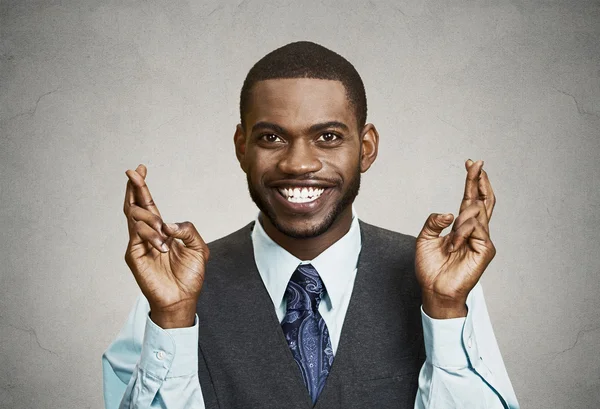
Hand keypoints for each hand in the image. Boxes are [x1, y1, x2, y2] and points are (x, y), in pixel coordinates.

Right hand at [123, 164, 208, 327]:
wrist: (183, 298)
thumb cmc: (190, 275)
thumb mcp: (199, 247)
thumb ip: (188, 229)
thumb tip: (167, 223)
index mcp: (162, 230)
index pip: (148, 204)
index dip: (142, 187)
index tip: (140, 169)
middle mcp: (147, 234)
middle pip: (135, 205)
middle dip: (134, 187)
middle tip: (133, 172)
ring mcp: (138, 244)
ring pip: (135, 217)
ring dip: (150, 219)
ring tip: (164, 235)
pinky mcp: (134, 255)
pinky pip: (137, 234)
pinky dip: (150, 234)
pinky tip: (162, 243)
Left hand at [415, 160, 495, 318]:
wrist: (434, 289)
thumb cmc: (431, 267)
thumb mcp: (424, 238)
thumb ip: (434, 221)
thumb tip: (449, 213)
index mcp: (462, 226)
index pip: (471, 198)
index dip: (473, 181)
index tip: (472, 163)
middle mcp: (476, 230)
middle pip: (483, 199)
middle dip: (479, 180)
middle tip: (476, 163)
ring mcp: (482, 239)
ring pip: (475, 212)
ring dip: (459, 222)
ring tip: (449, 241)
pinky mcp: (486, 249)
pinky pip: (476, 228)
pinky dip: (461, 233)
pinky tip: (453, 245)